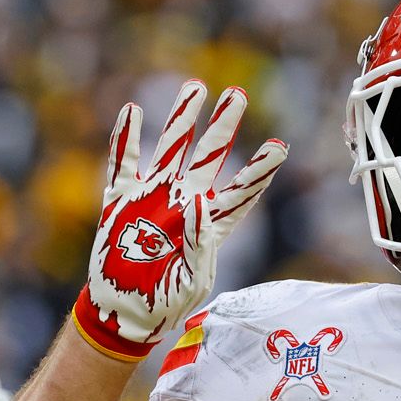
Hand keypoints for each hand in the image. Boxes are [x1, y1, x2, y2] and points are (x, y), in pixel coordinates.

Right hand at [72, 79, 288, 360]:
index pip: (241, 191)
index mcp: (210, 225)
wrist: (125, 312)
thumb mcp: (193, 282)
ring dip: (182, 119)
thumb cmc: (166, 301)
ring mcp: (153, 197)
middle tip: (237, 93)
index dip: (259, 169)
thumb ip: (199, 245)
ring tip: (195, 88)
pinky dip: (126, 139)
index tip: (279, 145)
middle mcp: (184, 202)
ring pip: (171, 148)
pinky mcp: (121, 201)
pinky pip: (124, 164)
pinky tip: (133, 110)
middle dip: (223, 125)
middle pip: (209, 156)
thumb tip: (198, 205)